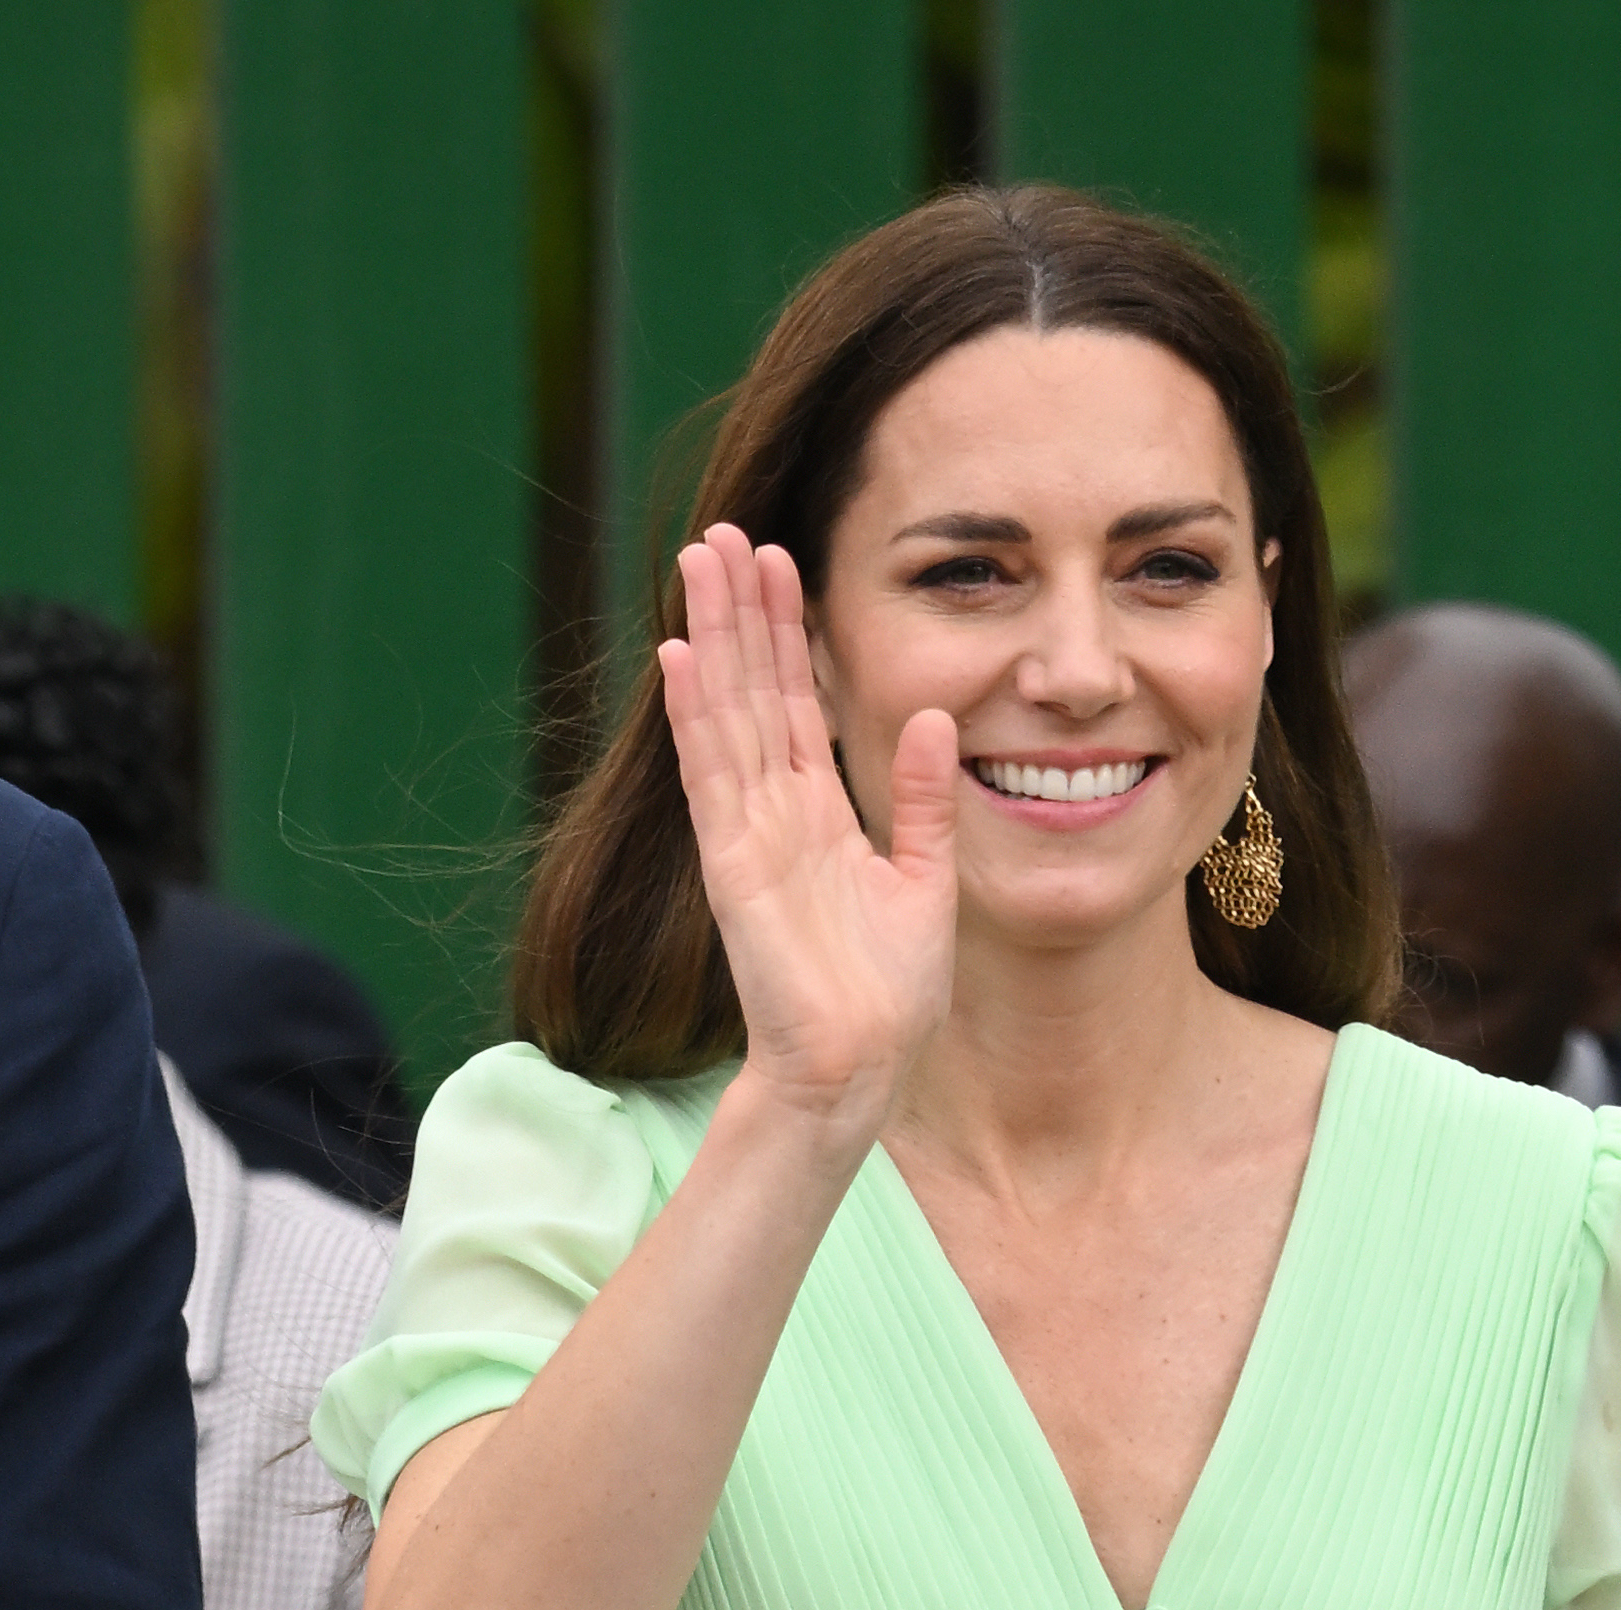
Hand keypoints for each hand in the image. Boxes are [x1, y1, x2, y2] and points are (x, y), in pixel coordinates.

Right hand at [659, 523, 958, 1153]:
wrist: (860, 1065)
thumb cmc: (891, 993)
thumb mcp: (926, 880)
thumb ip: (927, 800)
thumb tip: (939, 717)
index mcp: (820, 814)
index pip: (797, 703)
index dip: (788, 633)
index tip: (781, 560)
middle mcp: (776, 813)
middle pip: (752, 691)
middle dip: (740, 612)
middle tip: (723, 533)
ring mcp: (749, 835)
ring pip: (726, 714)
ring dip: (713, 638)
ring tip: (698, 563)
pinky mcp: (734, 865)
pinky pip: (711, 777)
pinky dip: (696, 718)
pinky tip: (681, 658)